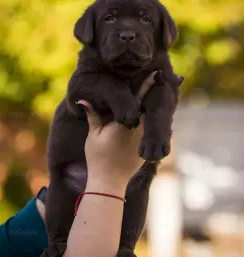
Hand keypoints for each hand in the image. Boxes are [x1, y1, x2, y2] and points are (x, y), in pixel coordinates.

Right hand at [78, 71, 157, 191]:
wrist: (108, 182)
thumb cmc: (98, 157)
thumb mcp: (93, 135)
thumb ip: (92, 115)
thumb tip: (82, 99)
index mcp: (127, 124)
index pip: (139, 100)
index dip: (148, 85)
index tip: (157, 73)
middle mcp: (140, 130)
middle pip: (150, 109)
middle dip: (157, 95)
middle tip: (173, 81)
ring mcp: (144, 140)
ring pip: (152, 121)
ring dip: (158, 109)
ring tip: (168, 96)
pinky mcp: (144, 148)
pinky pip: (151, 132)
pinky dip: (154, 124)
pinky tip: (158, 118)